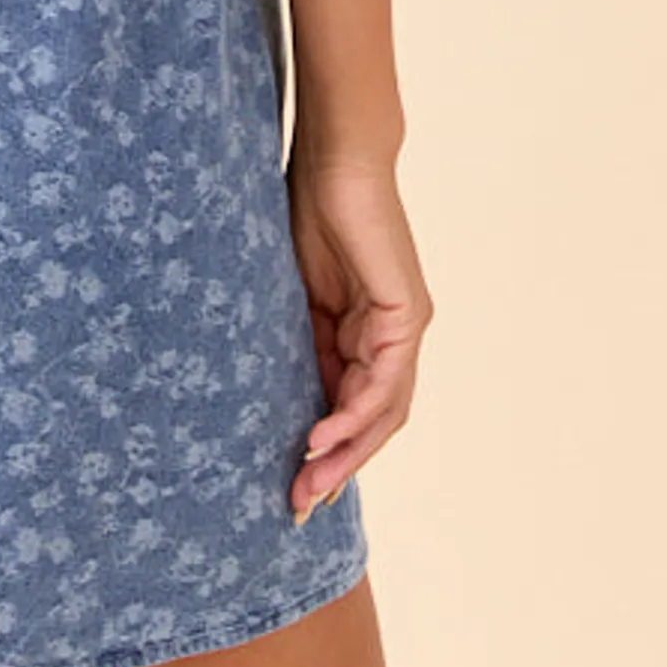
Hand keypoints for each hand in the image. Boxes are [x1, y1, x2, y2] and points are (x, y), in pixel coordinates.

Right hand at [283, 150, 430, 523]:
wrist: (335, 158)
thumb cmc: (306, 209)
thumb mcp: (290, 293)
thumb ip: (292, 338)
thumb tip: (260, 387)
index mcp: (363, 333)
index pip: (348, 407)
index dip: (323, 451)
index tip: (289, 488)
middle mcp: (391, 338)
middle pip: (370, 422)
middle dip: (334, 468)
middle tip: (296, 507)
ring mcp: (403, 328)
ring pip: (382, 413)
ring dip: (345, 454)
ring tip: (306, 485)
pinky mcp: (405, 315)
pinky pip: (384, 382)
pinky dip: (354, 416)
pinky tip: (323, 438)